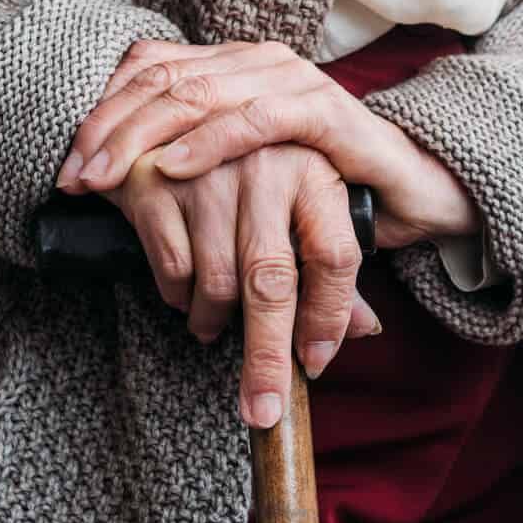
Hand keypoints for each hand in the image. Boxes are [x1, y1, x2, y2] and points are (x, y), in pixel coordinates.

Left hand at [59, 39, 479, 247]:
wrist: (406, 188)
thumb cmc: (315, 184)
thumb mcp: (239, 170)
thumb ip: (187, 156)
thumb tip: (106, 177)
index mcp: (230, 66)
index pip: (146, 71)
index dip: (98, 113)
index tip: (65, 165)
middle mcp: (256, 61)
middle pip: (161, 81)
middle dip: (108, 131)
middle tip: (73, 177)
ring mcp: (292, 80)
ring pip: (198, 94)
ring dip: (143, 139)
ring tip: (107, 179)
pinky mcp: (325, 112)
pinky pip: (258, 119)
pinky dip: (211, 142)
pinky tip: (175, 167)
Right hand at [109, 142, 375, 428]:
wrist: (168, 111)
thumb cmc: (252, 170)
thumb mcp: (303, 202)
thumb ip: (331, 265)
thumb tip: (366, 330)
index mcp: (315, 171)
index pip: (335, 256)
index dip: (328, 317)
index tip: (315, 364)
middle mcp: (267, 166)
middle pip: (272, 282)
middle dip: (266, 357)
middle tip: (261, 411)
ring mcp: (210, 172)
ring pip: (218, 282)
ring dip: (213, 322)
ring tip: (212, 323)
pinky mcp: (156, 181)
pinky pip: (172, 268)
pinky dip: (177, 296)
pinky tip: (183, 293)